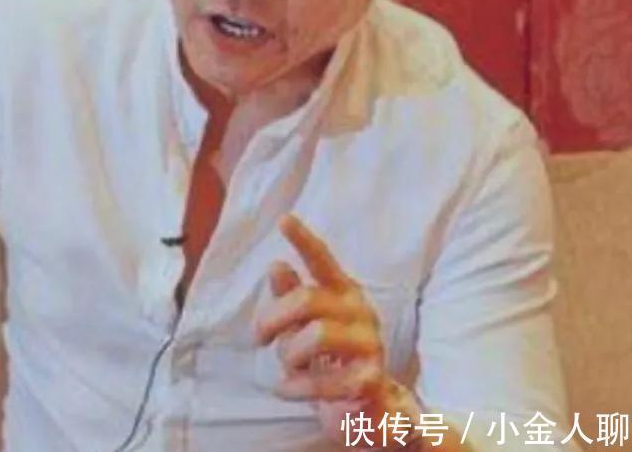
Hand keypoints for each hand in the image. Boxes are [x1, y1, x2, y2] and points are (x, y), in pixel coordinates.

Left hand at [254, 214, 417, 446]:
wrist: (370, 411)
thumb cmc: (331, 361)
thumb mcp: (305, 327)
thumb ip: (293, 299)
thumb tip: (277, 266)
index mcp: (343, 294)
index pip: (323, 262)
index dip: (303, 240)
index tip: (283, 219)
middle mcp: (360, 313)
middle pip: (307, 299)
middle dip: (273, 319)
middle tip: (260, 338)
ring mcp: (370, 345)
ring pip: (317, 336)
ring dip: (290, 356)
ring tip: (288, 368)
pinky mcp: (371, 378)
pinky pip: (325, 379)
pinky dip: (297, 388)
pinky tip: (288, 390)